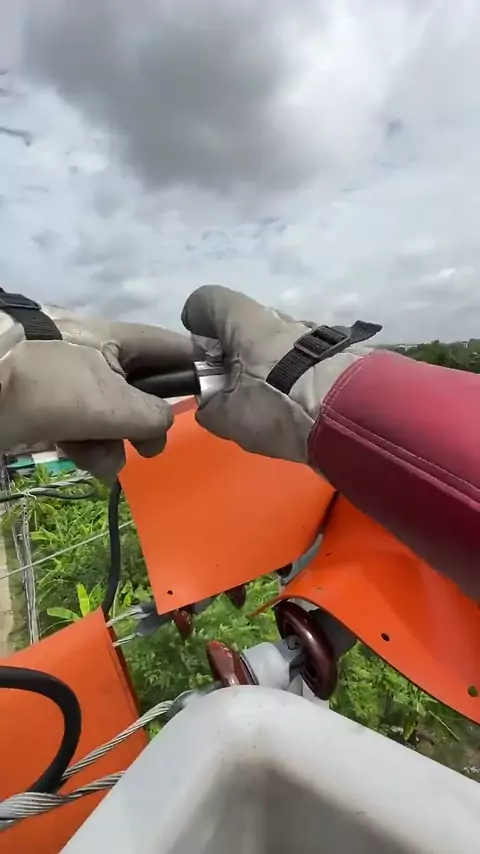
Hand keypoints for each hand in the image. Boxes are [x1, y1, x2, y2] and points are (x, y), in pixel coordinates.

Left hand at [0, 306, 194, 479]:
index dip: (196, 366)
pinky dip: (86, 445)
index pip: (172, 346)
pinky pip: (83, 428)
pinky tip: (81, 459)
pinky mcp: (50, 407)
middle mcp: (99, 357)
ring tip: (102, 461)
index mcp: (118, 339)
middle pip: (142, 391)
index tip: (215, 394)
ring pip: (111, 416)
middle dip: (146, 425)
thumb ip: (153, 415)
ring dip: (113, 443)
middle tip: (147, 449)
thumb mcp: (111, 402)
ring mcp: (73, 383)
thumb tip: (164, 424)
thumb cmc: (51, 386)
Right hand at [182, 285, 372, 463]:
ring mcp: (315, 332)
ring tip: (276, 402)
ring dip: (271, 364)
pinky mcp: (342, 351)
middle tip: (237, 389)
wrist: (352, 412)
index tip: (200, 352)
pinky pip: (308, 358)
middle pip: (247, 324)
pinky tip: (304, 404)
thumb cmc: (279, 405)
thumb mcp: (231, 417)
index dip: (197, 319)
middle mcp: (281, 317)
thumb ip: (212, 406)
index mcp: (246, 322)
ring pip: (280, 341)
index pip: (209, 300)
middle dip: (237, 351)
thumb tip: (210, 403)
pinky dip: (299, 375)